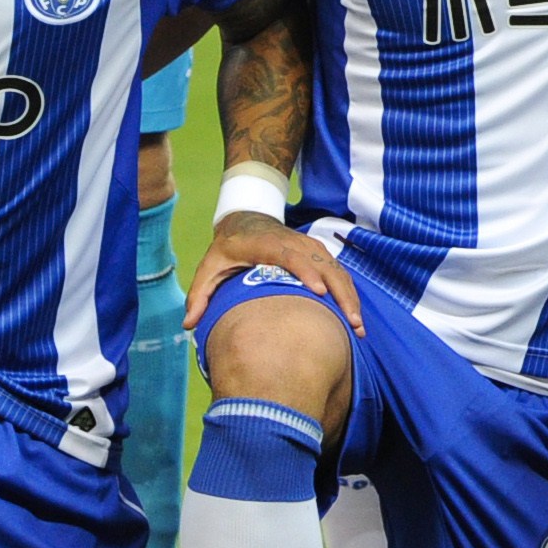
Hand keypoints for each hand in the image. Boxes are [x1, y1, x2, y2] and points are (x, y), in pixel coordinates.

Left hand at [188, 210, 360, 331]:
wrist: (248, 220)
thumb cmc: (228, 248)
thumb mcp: (209, 267)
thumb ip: (199, 294)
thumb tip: (189, 324)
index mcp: (268, 245)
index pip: (291, 256)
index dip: (306, 272)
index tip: (319, 292)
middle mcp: (296, 244)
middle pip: (324, 265)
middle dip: (340, 293)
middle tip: (351, 322)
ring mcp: (311, 248)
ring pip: (337, 271)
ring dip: (350, 297)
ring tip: (358, 327)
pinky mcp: (320, 255)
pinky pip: (339, 273)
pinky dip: (349, 293)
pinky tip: (354, 317)